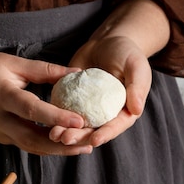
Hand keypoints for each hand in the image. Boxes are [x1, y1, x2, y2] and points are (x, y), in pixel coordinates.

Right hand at [0, 50, 93, 154]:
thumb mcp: (13, 63)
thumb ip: (45, 70)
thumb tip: (77, 72)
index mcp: (1, 95)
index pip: (31, 110)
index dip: (56, 117)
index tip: (80, 120)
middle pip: (33, 139)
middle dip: (63, 144)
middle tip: (89, 143)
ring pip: (32, 147)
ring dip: (59, 150)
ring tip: (84, 147)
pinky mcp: (1, 138)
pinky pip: (27, 145)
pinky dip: (48, 146)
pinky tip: (67, 145)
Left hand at [49, 0, 169, 146]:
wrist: (107, 43)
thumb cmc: (127, 53)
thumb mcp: (136, 66)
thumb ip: (137, 87)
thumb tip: (136, 110)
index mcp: (125, 112)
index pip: (115, 127)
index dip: (105, 134)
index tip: (94, 140)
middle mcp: (106, 115)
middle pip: (93, 131)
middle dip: (80, 137)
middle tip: (65, 138)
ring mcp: (88, 110)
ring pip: (76, 126)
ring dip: (65, 131)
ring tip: (54, 134)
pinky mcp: (73, 101)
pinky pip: (64, 111)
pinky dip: (55, 118)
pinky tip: (46, 121)